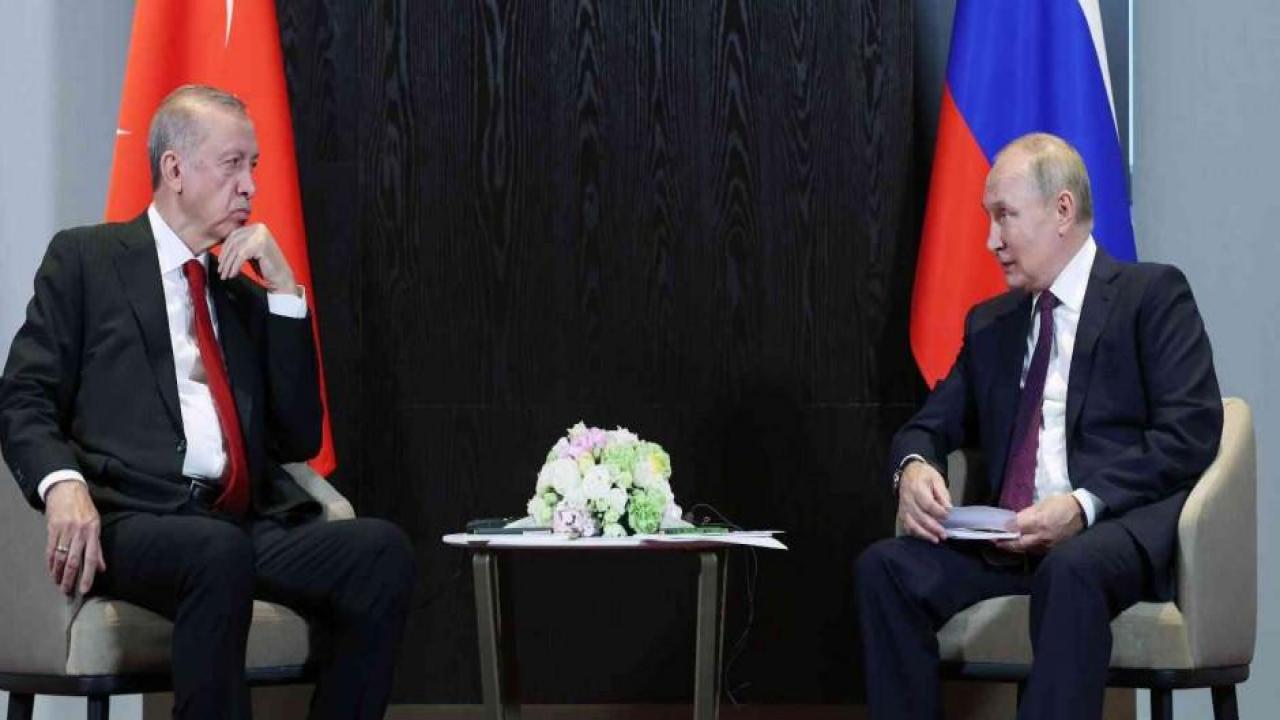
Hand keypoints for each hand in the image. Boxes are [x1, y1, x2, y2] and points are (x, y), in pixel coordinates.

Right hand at [44, 481, 105, 595]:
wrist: (67, 489)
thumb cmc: (85, 508)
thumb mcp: (96, 523)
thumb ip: (98, 547)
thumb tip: (102, 568)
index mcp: (93, 531)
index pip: (91, 558)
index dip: (88, 575)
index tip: (84, 589)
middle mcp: (79, 532)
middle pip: (73, 560)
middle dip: (70, 579)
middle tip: (67, 592)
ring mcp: (65, 530)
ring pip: (60, 557)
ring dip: (59, 573)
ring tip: (59, 583)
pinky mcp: (52, 529)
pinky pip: (51, 549)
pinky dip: (51, 562)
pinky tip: (52, 570)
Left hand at [218, 223, 297, 293]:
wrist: (281, 276)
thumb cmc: (266, 265)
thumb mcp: (250, 250)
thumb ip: (240, 244)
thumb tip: (221, 246)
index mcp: (257, 226)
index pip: (234, 235)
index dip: (225, 249)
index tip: (220, 260)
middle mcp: (259, 228)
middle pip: (234, 241)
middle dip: (225, 258)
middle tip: (221, 270)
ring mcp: (261, 235)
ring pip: (236, 250)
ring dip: (228, 264)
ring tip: (225, 274)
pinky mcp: (260, 245)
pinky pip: (241, 256)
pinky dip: (235, 267)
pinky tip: (233, 274)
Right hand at [897, 460, 951, 543]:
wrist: (909, 472)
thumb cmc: (924, 475)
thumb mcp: (937, 480)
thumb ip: (943, 495)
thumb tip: (948, 509)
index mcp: (917, 488)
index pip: (928, 504)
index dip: (938, 512)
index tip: (947, 516)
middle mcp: (908, 499)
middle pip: (920, 517)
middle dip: (933, 527)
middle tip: (944, 534)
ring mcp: (903, 507)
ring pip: (912, 524)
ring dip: (924, 534)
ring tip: (935, 539)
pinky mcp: (902, 513)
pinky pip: (907, 526)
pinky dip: (916, 533)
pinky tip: (925, 536)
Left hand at [995, 494, 1083, 554]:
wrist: (1083, 513)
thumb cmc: (1062, 504)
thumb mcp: (1042, 504)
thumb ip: (1026, 514)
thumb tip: (1012, 521)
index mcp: (1039, 522)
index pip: (1015, 528)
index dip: (1004, 529)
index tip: (994, 529)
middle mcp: (1042, 536)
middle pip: (1018, 544)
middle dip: (1005, 543)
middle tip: (994, 541)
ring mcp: (1048, 545)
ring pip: (1026, 550)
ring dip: (1014, 548)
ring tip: (1003, 545)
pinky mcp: (1053, 549)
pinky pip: (1035, 551)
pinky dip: (1025, 549)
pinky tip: (1019, 546)